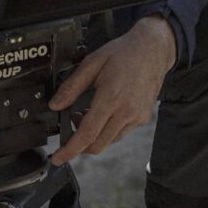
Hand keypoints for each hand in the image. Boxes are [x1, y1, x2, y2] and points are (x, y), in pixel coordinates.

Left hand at [47, 15, 175, 165]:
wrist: (152, 50)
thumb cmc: (122, 53)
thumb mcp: (91, 63)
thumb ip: (71, 87)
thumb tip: (55, 105)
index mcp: (111, 97)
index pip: (86, 134)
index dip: (70, 149)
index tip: (57, 158)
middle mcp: (126, 111)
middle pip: (97, 144)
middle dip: (78, 145)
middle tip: (70, 124)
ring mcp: (137, 117)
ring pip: (108, 141)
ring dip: (92, 136)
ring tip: (84, 113)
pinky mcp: (143, 118)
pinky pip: (120, 133)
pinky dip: (106, 130)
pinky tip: (101, 113)